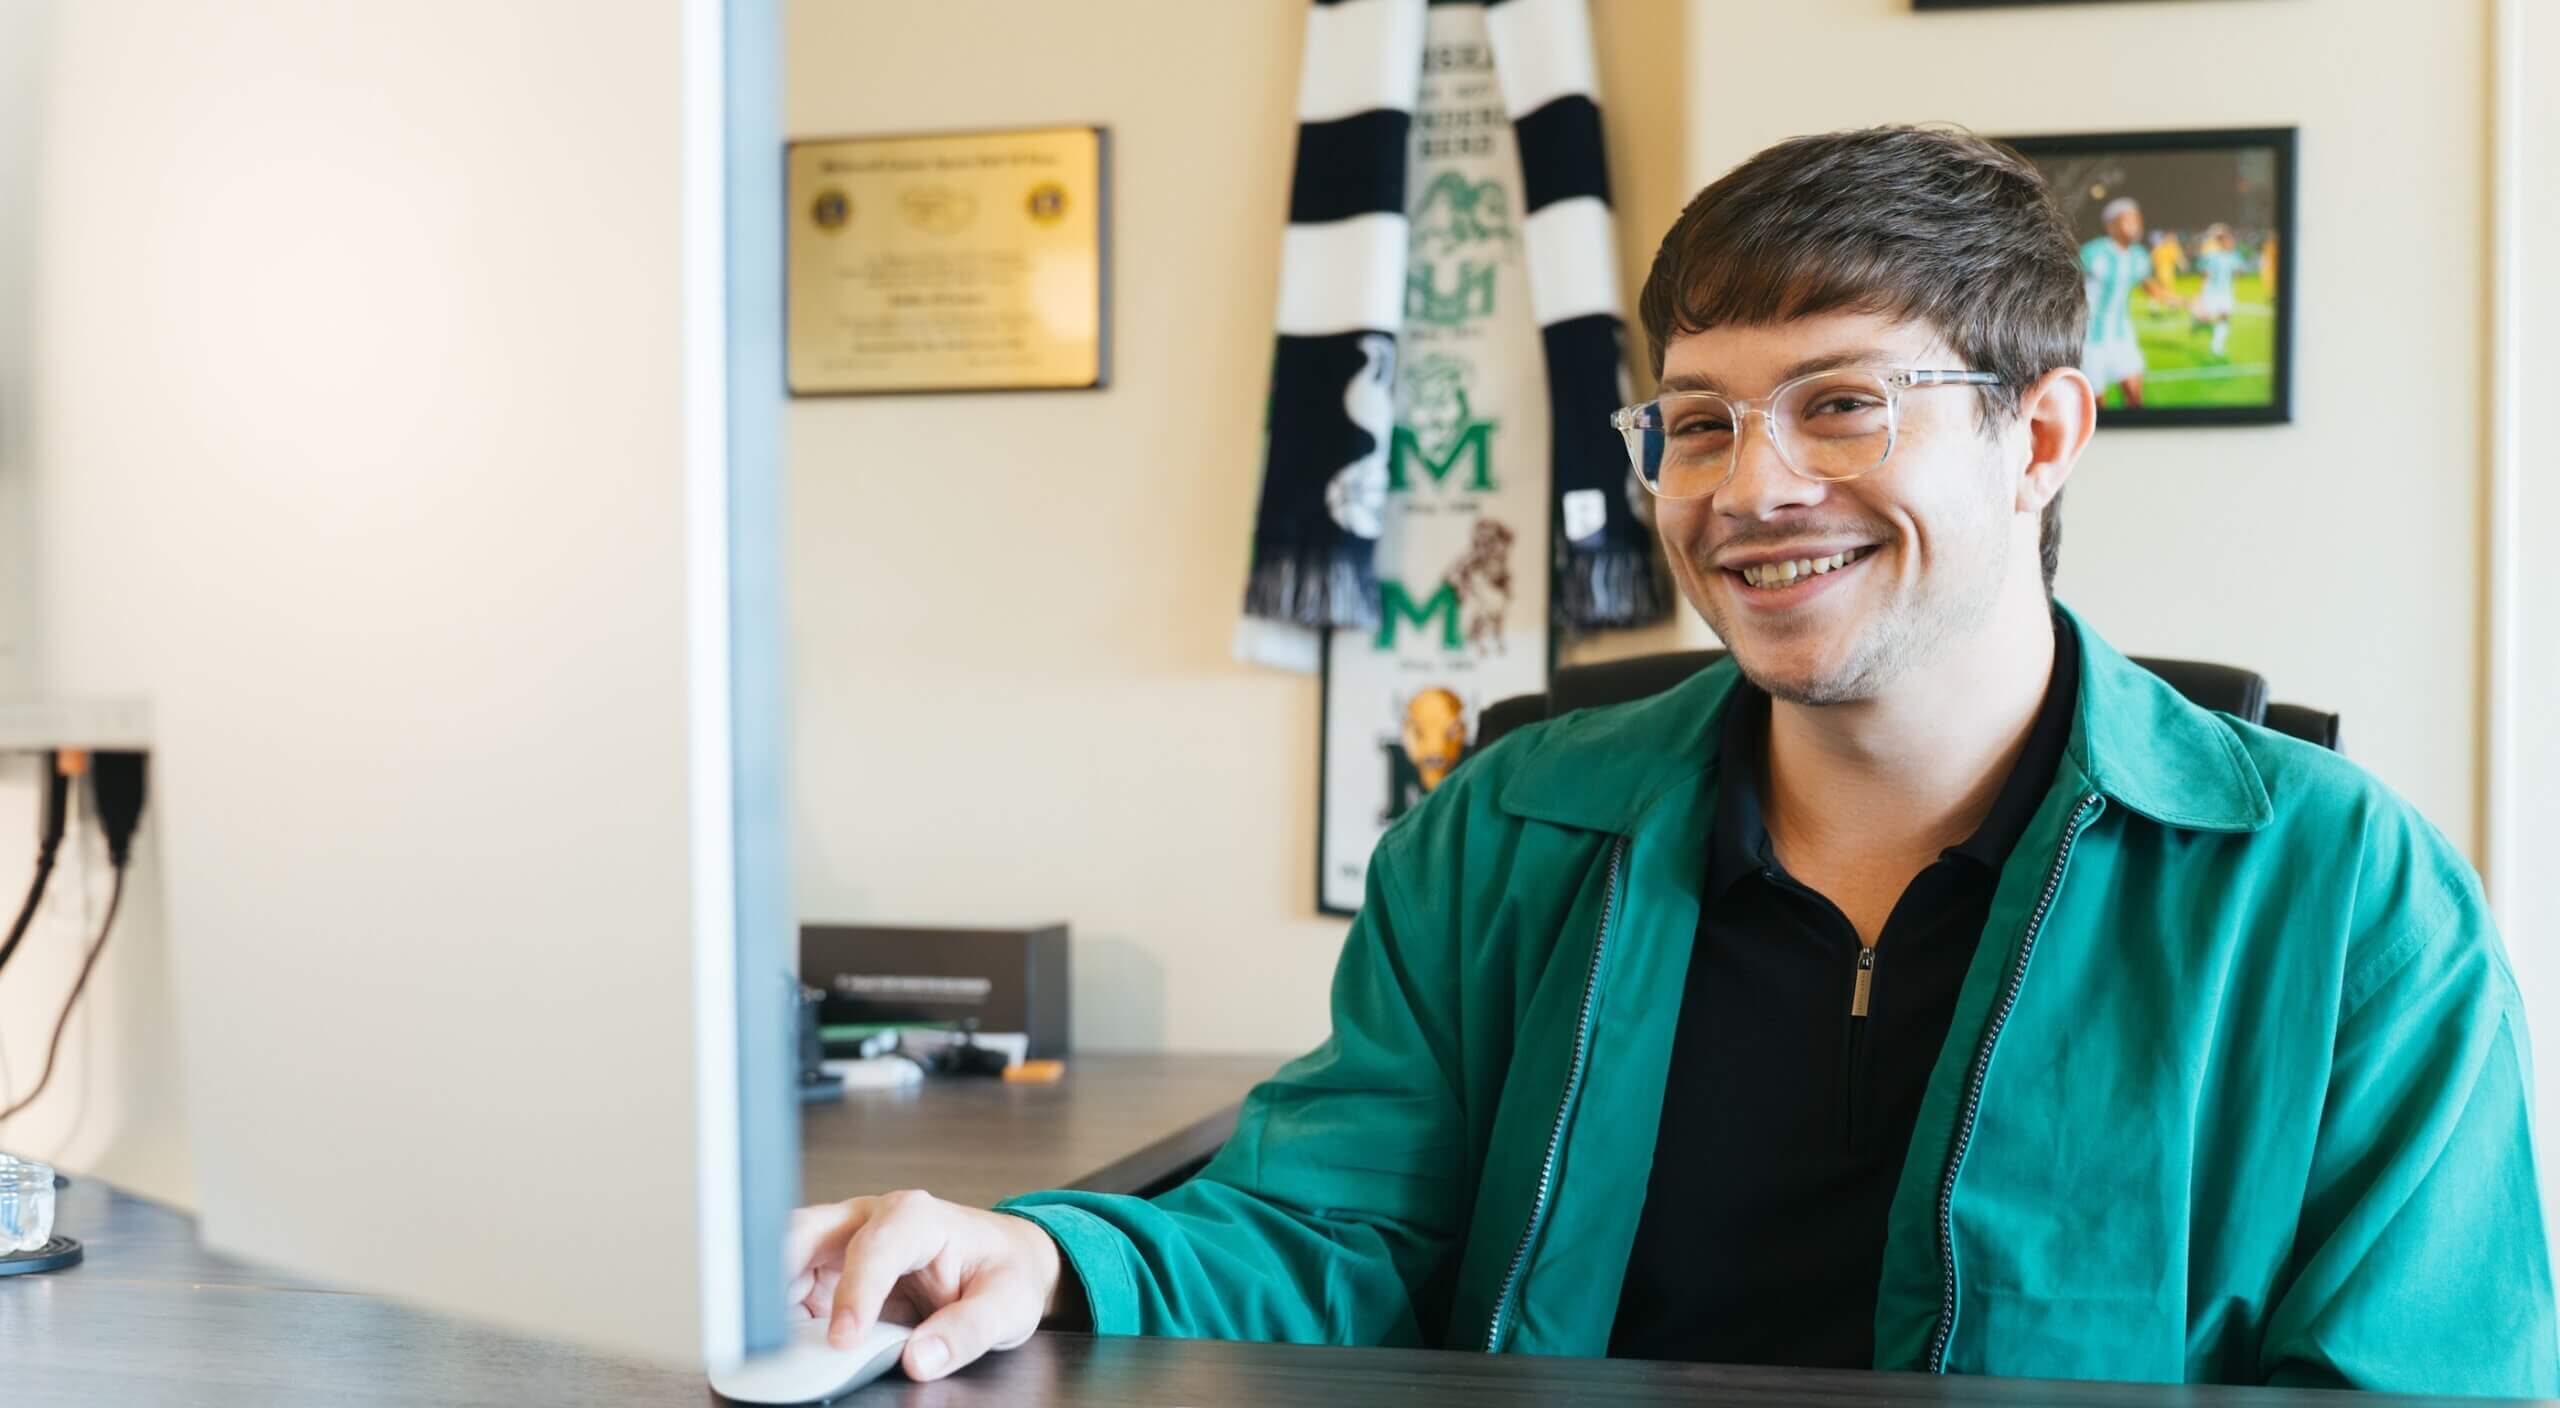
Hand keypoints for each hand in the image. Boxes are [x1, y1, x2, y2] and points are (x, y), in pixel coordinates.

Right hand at [783, 1190, 1064, 1382]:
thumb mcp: (1007, 1304)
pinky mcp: (830, 1269)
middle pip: (808, 1233)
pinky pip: (790, 1285)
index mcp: (916, 1217)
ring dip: (772, 1295)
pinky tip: (785, 1342)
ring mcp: (845, 1241)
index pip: (873, 1248)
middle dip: (781, 1274)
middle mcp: (871, 1219)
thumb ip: (968, 1332)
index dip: (854, 1292)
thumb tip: (922, 1359)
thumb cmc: (1003, 1271)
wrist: (1003, 1261)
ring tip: (773, 1341)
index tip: (843, 1339)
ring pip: (786, 1254)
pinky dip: (780, 1312)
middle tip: (775, 1330)